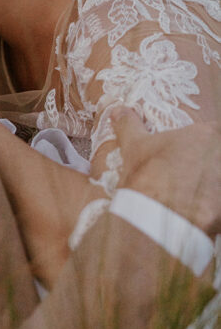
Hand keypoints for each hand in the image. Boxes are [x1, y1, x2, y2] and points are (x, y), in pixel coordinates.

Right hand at [113, 109, 220, 236]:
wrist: (155, 217)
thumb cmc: (148, 176)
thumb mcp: (134, 147)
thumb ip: (129, 125)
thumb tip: (118, 111)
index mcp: (207, 136)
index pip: (216, 133)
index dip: (207, 143)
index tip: (193, 153)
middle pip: (220, 157)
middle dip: (210, 165)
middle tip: (190, 176)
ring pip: (219, 182)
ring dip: (211, 186)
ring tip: (191, 196)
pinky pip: (219, 207)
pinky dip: (212, 210)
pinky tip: (195, 213)